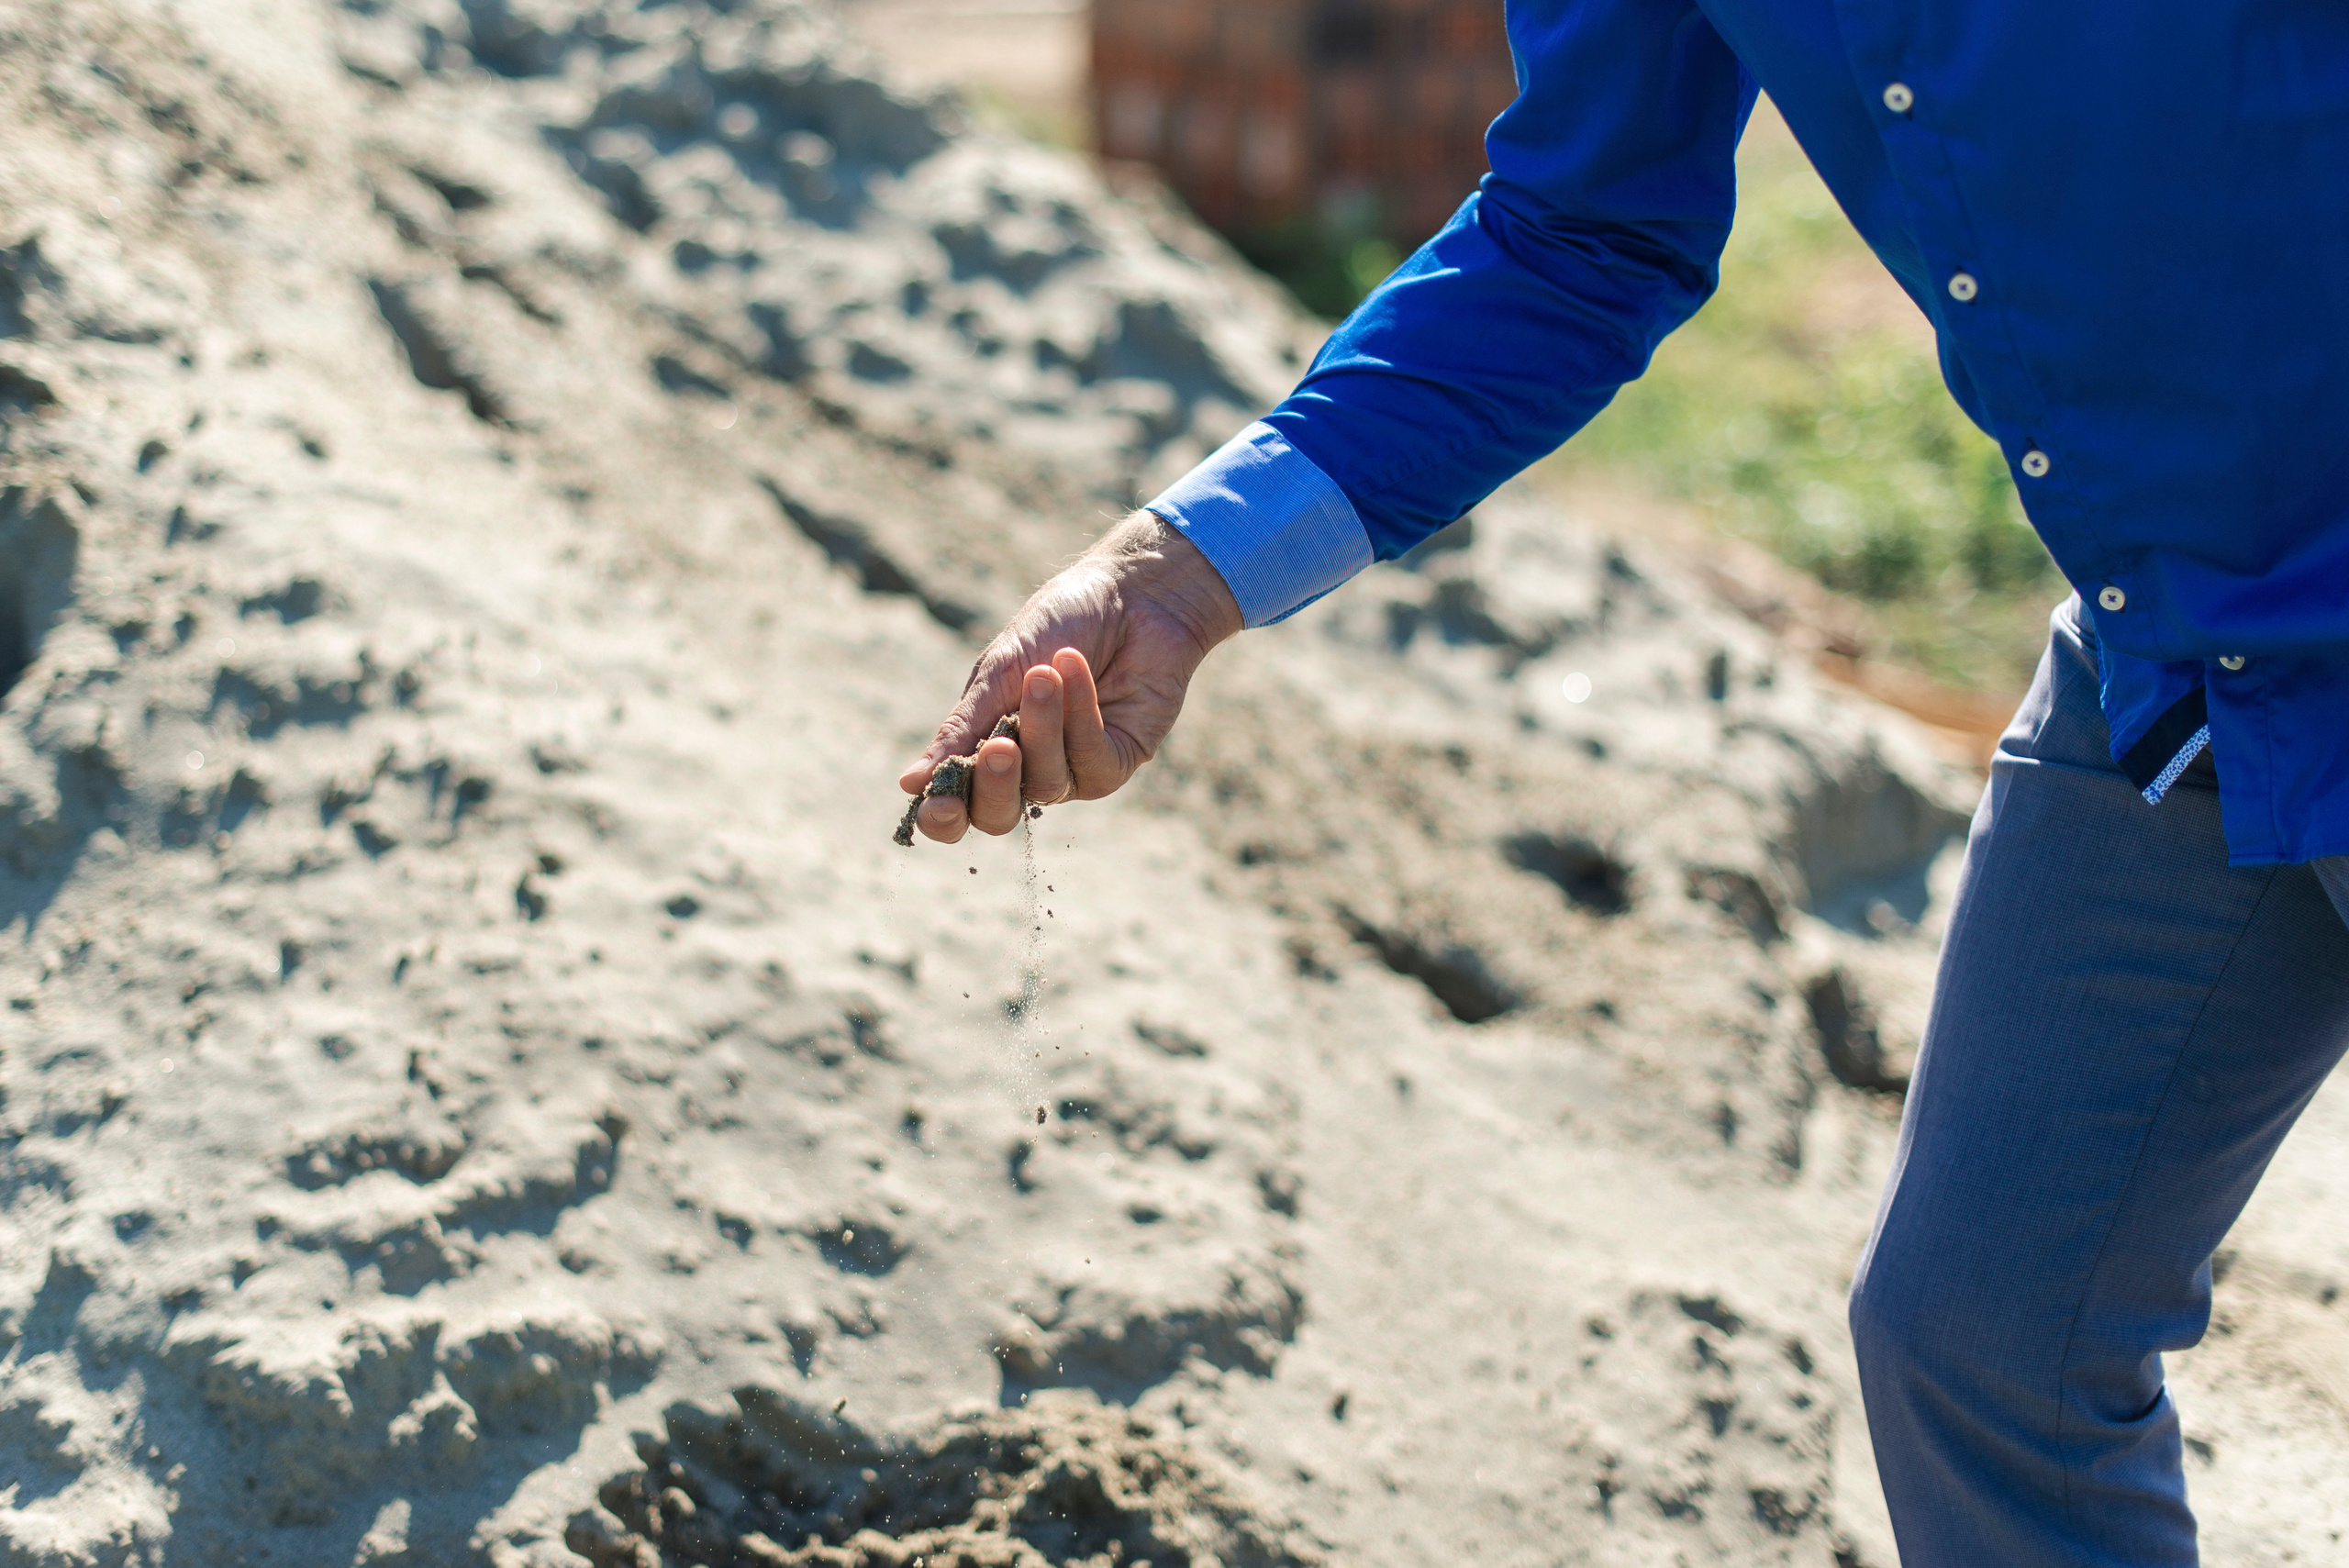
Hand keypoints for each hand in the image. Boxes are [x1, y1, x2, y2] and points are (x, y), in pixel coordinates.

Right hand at [896, 511, 1243, 843]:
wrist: (1127, 591)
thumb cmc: (1056, 624)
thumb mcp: (998, 672)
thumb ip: (960, 729)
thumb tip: (909, 783)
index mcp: (986, 748)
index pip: (959, 806)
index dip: (945, 818)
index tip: (940, 804)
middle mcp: (1028, 769)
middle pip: (999, 815)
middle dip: (995, 784)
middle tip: (999, 746)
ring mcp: (1074, 769)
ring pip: (1046, 782)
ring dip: (1043, 726)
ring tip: (1044, 673)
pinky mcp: (1119, 759)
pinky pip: (1091, 759)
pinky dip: (1080, 715)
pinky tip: (1072, 670)